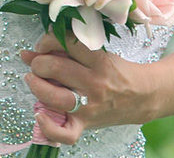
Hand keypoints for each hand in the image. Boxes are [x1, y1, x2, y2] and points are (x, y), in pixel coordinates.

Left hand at [20, 32, 153, 145]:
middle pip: (56, 69)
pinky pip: (66, 134)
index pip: (66, 43)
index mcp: (100, 61)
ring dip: (36, 86)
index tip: (43, 44)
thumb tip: (28, 52)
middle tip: (38, 63)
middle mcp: (95, 84)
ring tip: (32, 79)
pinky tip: (39, 114)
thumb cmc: (117, 72)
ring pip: (55, 97)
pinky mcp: (87, 124)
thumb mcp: (97, 54)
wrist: (144, 96)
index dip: (47, 40)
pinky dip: (49, 128)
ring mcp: (90, 107)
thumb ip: (65, 51)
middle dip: (38, 63)